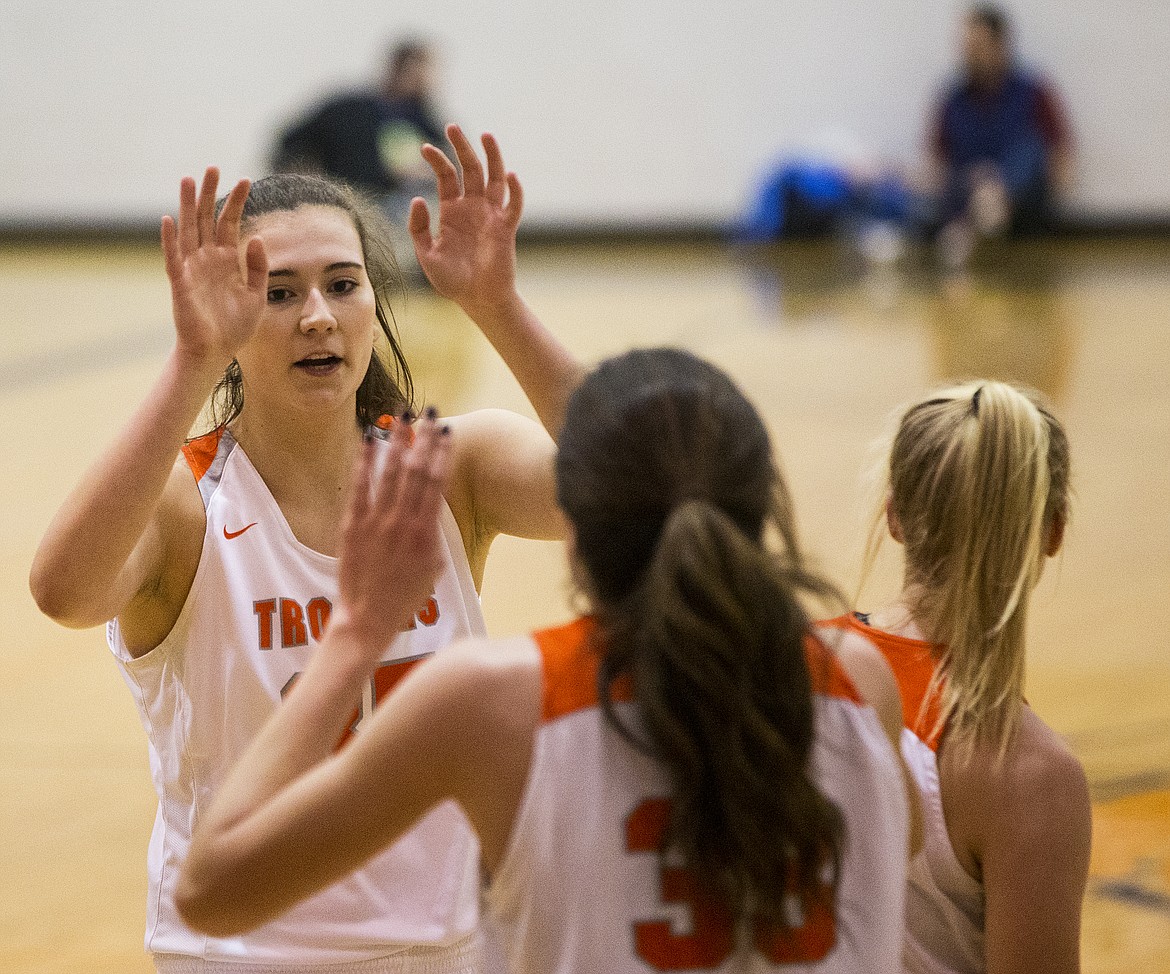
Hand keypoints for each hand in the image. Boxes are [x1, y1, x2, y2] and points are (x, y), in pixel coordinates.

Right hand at [161, 168, 267, 369]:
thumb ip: (258, 267)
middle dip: (210, 193)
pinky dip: (169, 239)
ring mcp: (192, 269)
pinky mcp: (180, 283)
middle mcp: (207, 259)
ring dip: (188, 206)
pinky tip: (169, 219)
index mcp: (226, 260)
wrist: (216, 351)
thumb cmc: (234, 326)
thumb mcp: (256, 295)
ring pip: (188, 230)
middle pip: (207, 219)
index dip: (236, 202)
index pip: (230, 223)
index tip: (245, 179)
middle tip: (214, 167)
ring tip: (189, 179)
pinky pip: (173, 258)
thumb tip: (258, 238)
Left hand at [335, 414, 451, 654]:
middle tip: (428, 413)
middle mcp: (403, 523)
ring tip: (402, 416)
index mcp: (426, 534)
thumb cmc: (405, 597)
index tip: (447, 432)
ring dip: (397, 441)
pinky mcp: (353, 526)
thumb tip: (432, 506)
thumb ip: (433, 535)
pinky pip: (360, 487)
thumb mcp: (433, 567)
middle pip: (416, 471)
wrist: (368, 618)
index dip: (442, 455)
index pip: (437, 483)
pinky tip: (370, 440)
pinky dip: (365, 462)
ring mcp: (376, 523)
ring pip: (389, 473)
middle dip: (423, 439)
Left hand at [409, 125, 523, 316]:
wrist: (476, 299)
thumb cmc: (451, 279)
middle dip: (462, 147)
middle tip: (452, 126)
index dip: (437, 160)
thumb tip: (418, 198)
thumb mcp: (426, 254)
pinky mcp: (506, 228)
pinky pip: (513, 205)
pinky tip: (510, 175)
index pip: (446, 176)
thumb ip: (419, 228)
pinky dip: (515, 190)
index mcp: (451, 210)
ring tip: (486, 135)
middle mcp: (472, 207)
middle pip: (470, 168)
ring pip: (494, 178)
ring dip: (492, 157)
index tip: (424, 148)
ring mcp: (491, 215)